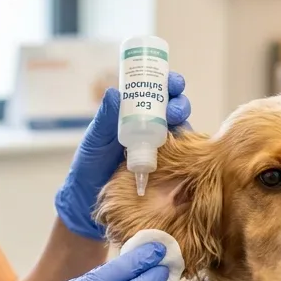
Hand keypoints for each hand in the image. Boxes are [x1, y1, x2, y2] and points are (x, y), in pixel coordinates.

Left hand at [55, 71, 190, 239]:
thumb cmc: (90, 165)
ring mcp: (161, 147)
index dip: (168, 84)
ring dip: (184, 118)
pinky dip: (189, 145)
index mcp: (134, 114)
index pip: (155, 93)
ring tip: (177, 118)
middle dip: (179, 100)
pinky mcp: (168, 167)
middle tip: (174, 104)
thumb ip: (105, 118)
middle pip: (174, 107)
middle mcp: (151, 127)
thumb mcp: (96, 139)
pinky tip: (187, 142)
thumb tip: (114, 92)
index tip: (171, 81)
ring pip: (182, 126)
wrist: (90, 198)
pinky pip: (184, 153)